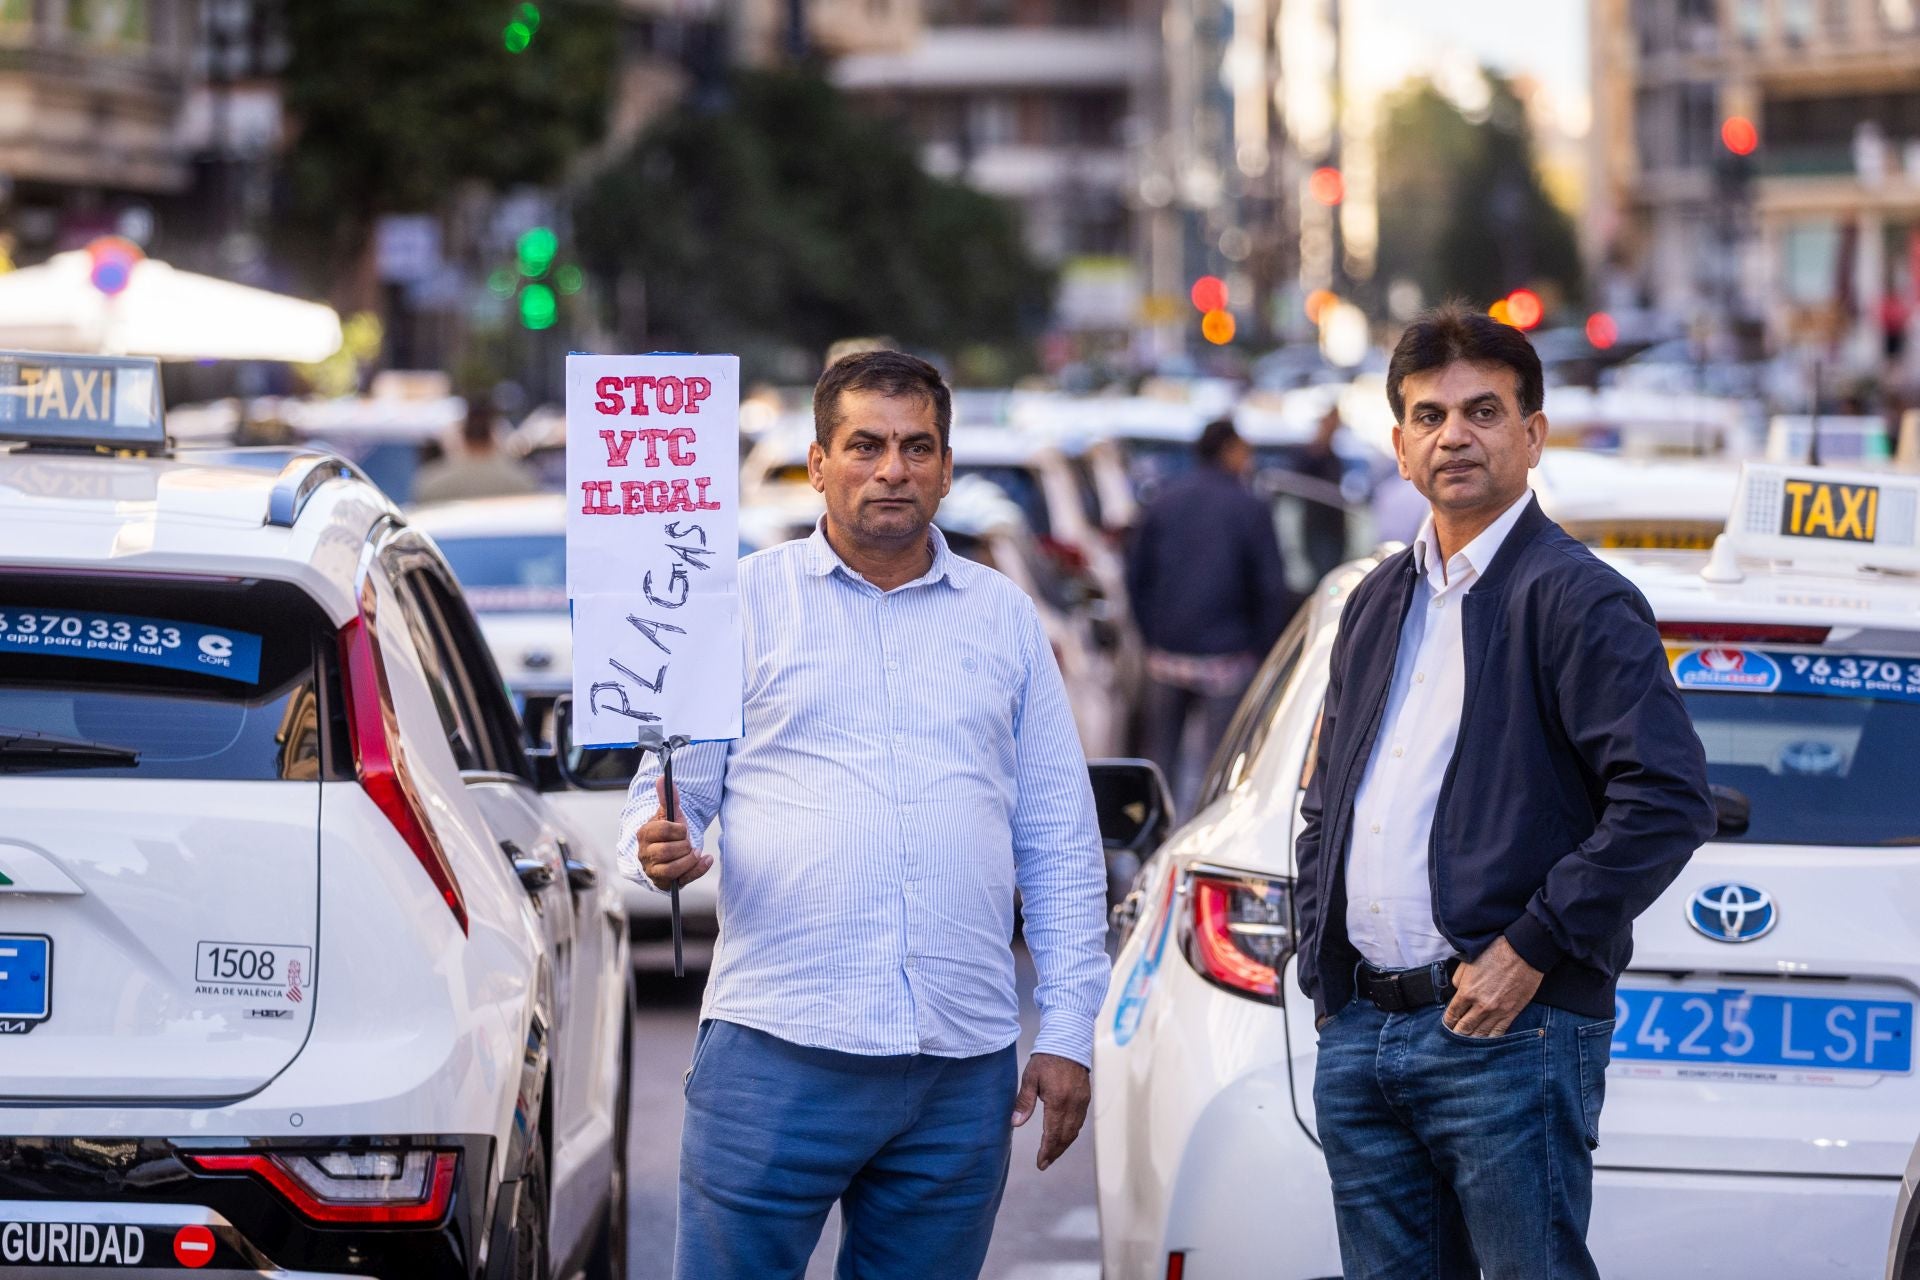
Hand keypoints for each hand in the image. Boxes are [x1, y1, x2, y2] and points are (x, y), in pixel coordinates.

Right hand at [636, 776, 710, 890]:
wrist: (664, 853)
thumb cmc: (667, 832)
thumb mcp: (668, 814)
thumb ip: (668, 797)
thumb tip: (663, 777)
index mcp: (644, 834)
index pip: (663, 830)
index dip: (679, 829)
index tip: (682, 829)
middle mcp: (645, 854)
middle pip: (667, 851)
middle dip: (684, 845)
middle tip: (688, 842)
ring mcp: (653, 871)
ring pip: (672, 869)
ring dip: (689, 859)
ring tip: (694, 852)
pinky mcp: (664, 883)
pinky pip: (682, 881)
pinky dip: (698, 870)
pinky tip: (706, 859)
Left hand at [1011, 1053, 1090, 1171]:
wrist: (1068, 1042)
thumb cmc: (1046, 1059)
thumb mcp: (1030, 1078)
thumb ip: (1024, 1102)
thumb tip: (1016, 1124)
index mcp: (1058, 1100)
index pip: (1053, 1133)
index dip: (1047, 1150)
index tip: (1041, 1163)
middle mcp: (1073, 1104)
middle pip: (1066, 1136)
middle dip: (1055, 1152)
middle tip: (1045, 1163)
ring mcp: (1082, 1102)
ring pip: (1075, 1131)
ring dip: (1064, 1145)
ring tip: (1053, 1155)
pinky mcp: (1086, 1098)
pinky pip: (1080, 1122)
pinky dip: (1071, 1134)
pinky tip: (1064, 1137)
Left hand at [1442, 937, 1543, 1037]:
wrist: (1523, 952)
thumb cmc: (1495, 953)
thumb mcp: (1468, 963)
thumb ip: (1458, 980)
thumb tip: (1457, 993)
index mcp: (1467, 992)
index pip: (1452, 1014)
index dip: (1448, 1022)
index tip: (1447, 1025)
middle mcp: (1481, 1006)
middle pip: (1465, 1028)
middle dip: (1457, 1033)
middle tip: (1454, 1037)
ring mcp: (1497, 1012)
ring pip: (1481, 1034)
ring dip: (1472, 1039)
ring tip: (1468, 1041)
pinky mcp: (1512, 1013)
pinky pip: (1499, 1032)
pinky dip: (1490, 1038)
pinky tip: (1485, 1041)